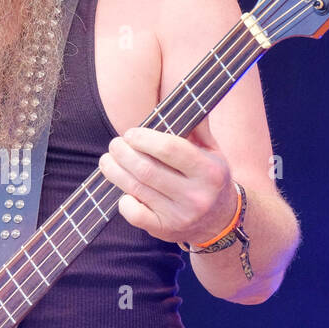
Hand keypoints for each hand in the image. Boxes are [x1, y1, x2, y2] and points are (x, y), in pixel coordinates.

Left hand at [98, 119, 236, 246]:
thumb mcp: (213, 151)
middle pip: (146, 169)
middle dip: (123, 153)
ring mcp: (180, 215)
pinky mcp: (165, 230)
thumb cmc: (210, 178)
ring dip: (115, 171)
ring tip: (108, 160)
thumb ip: (198, 126)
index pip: (171, 149)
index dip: (145, 138)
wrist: (221, 221)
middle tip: (115, 144)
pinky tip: (122, 189)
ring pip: (136, 188)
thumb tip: (182, 98)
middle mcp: (196, 195)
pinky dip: (123, 201)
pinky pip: (134, 215)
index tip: (132, 133)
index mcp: (210, 171)